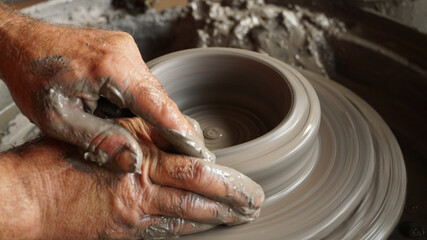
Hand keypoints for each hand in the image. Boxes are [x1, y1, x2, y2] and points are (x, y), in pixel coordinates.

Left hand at [0, 7, 213, 172]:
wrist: (19, 42)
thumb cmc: (32, 75)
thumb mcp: (58, 117)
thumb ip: (99, 139)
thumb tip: (133, 160)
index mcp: (111, 68)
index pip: (160, 106)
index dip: (182, 133)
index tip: (200, 152)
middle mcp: (125, 54)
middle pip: (161, 99)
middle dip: (174, 128)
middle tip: (189, 154)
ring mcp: (126, 50)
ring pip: (153, 91)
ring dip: (157, 116)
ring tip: (165, 143)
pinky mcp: (122, 52)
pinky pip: (142, 82)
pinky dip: (144, 103)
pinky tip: (139, 120)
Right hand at [0, 117, 263, 238]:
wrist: (26, 200)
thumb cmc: (57, 161)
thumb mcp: (105, 134)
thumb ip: (144, 136)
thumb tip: (181, 135)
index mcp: (140, 165)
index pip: (197, 172)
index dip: (227, 181)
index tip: (245, 183)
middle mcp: (142, 194)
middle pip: (199, 200)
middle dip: (232, 203)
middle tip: (256, 204)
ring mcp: (134, 218)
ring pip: (186, 220)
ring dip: (215, 220)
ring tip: (238, 218)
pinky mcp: (123, 233)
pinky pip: (163, 232)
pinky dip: (185, 229)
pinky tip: (199, 228)